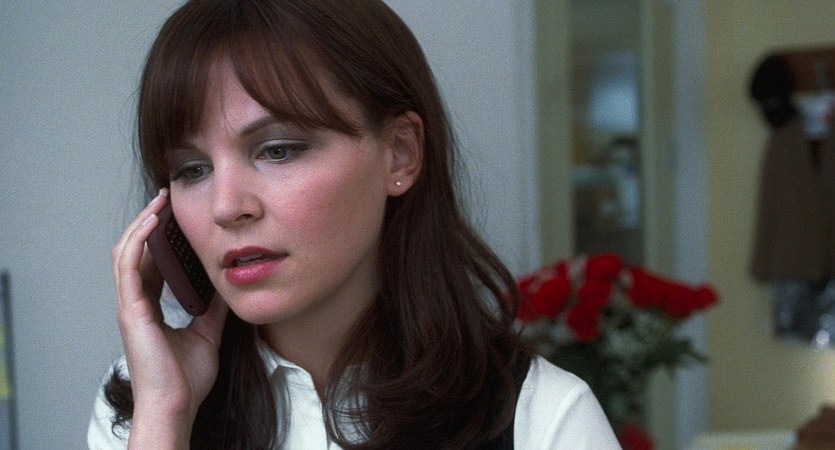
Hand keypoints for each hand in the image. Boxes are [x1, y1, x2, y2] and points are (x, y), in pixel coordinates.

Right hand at [111, 189, 228, 446]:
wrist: (177, 404)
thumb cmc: (188, 378)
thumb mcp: (209, 332)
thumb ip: (214, 307)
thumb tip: (228, 284)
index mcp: (151, 307)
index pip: (151, 263)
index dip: (159, 238)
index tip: (175, 215)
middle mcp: (137, 303)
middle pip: (135, 251)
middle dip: (148, 222)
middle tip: (166, 198)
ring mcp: (131, 305)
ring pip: (126, 252)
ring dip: (141, 224)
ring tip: (159, 202)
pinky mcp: (131, 310)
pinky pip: (129, 266)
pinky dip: (139, 241)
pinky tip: (152, 223)